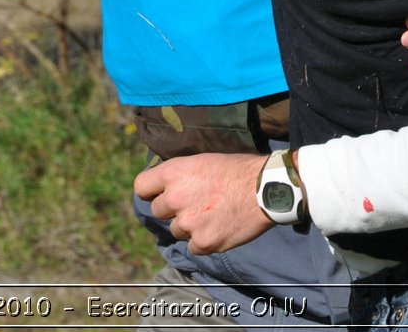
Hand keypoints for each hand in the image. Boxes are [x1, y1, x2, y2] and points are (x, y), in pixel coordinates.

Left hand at [132, 153, 270, 255]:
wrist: (265, 189)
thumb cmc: (236, 170)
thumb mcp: (201, 161)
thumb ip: (178, 176)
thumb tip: (163, 187)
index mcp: (173, 173)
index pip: (141, 187)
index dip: (151, 191)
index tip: (159, 194)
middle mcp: (175, 198)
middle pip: (157, 211)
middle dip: (172, 210)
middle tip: (195, 205)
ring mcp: (188, 222)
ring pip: (176, 231)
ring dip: (189, 227)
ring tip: (212, 215)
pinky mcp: (204, 242)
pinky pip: (193, 247)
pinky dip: (204, 241)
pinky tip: (219, 228)